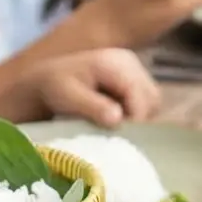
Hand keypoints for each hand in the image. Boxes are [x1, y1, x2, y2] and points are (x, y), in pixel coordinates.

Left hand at [23, 48, 160, 127]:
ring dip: (139, 117)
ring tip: (117, 129)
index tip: (127, 140)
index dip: (137, 118)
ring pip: (152, 100)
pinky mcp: (135, 79)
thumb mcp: (68, 97)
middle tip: (121, 137)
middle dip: (139, 119)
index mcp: (114, 62)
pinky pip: (146, 101)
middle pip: (151, 96)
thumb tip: (117, 119)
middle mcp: (129, 61)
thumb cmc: (54, 88)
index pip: (138, 92)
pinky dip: (136, 114)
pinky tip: (118, 120)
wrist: (49, 80)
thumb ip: (93, 106)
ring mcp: (134, 69)